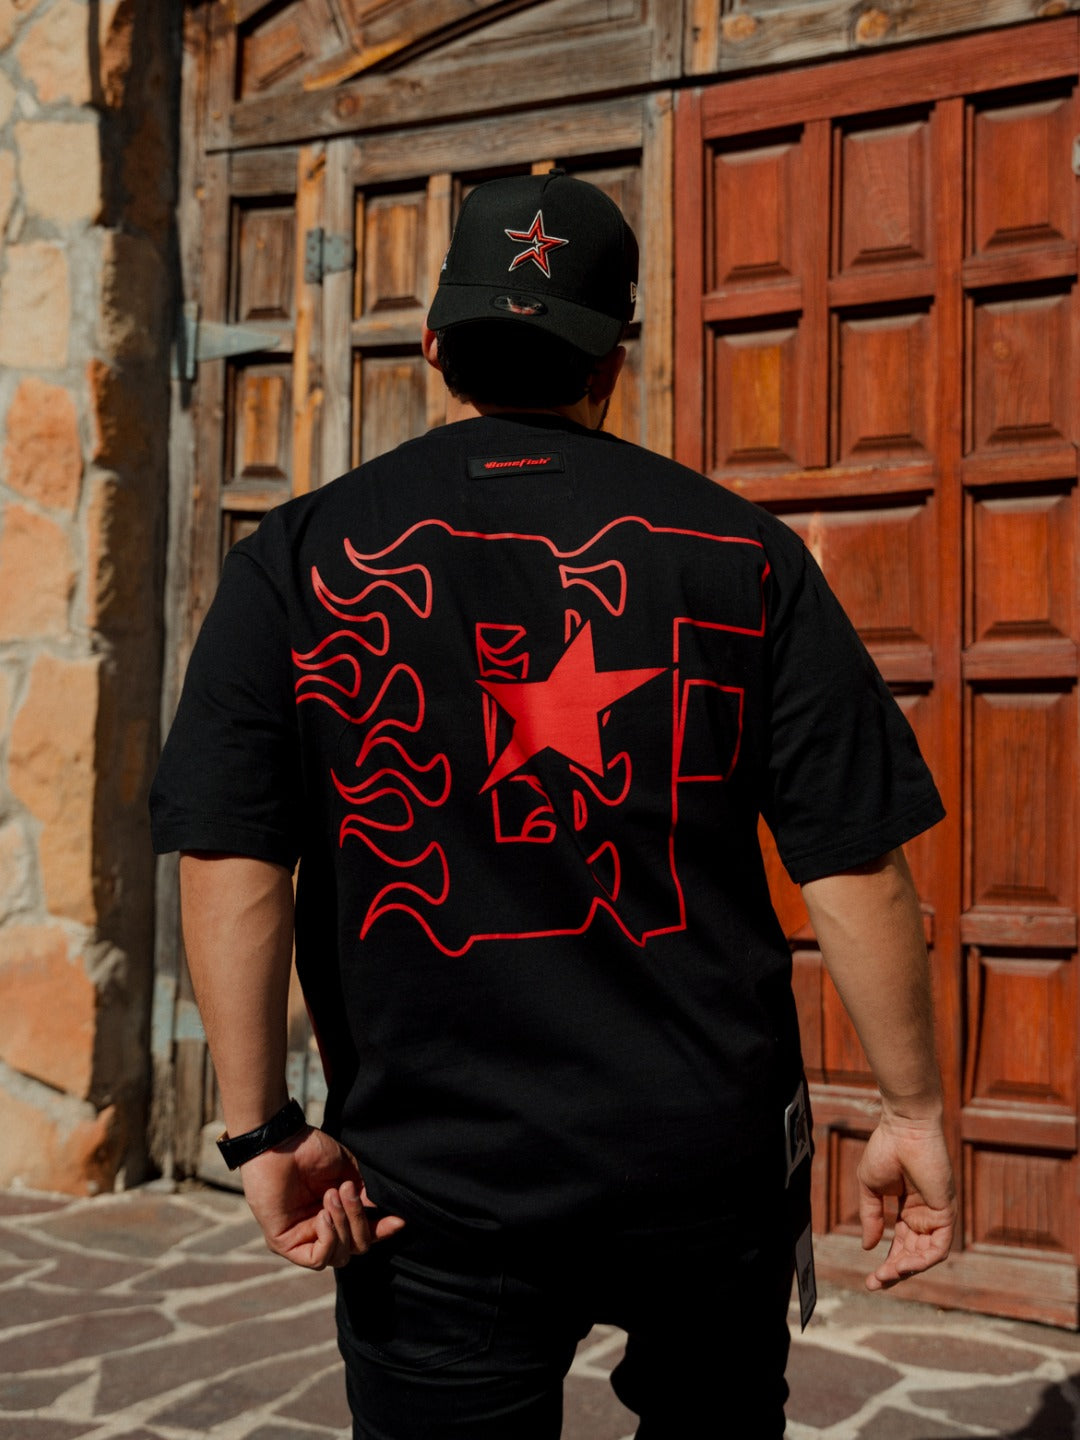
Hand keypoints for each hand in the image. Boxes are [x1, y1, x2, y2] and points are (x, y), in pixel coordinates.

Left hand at [240, 1125, 404, 1269]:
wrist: (280, 1142)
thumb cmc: (309, 1150)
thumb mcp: (346, 1170)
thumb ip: (363, 1192)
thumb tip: (381, 1211)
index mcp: (336, 1213)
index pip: (363, 1234)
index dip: (382, 1230)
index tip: (398, 1220)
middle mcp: (321, 1229)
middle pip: (356, 1248)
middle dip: (359, 1220)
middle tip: (348, 1190)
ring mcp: (303, 1238)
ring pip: (340, 1257)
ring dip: (343, 1225)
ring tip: (331, 1195)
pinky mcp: (284, 1244)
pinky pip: (317, 1259)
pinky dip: (328, 1239)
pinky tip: (323, 1215)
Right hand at [857, 1113, 955, 1291]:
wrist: (902, 1128)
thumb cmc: (885, 1150)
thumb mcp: (870, 1188)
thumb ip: (871, 1217)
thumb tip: (868, 1247)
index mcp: (908, 1210)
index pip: (900, 1245)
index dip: (887, 1264)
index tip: (869, 1280)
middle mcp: (924, 1217)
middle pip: (913, 1255)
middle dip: (894, 1273)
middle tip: (874, 1284)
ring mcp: (936, 1215)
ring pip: (926, 1256)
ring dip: (907, 1270)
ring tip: (886, 1276)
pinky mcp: (946, 1212)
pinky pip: (939, 1247)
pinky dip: (924, 1260)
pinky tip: (903, 1265)